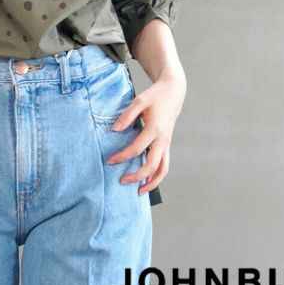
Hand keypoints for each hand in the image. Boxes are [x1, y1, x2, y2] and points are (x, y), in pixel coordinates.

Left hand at [107, 72, 185, 195]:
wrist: (174, 92)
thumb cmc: (155, 96)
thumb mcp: (140, 101)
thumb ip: (127, 116)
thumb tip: (114, 130)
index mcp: (155, 129)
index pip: (136, 149)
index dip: (122, 157)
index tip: (109, 161)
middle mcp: (163, 139)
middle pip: (152, 165)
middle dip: (137, 176)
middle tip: (121, 182)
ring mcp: (167, 143)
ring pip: (163, 169)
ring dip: (152, 182)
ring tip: (139, 192)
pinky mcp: (167, 144)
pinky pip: (164, 164)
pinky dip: (157, 175)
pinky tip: (147, 181)